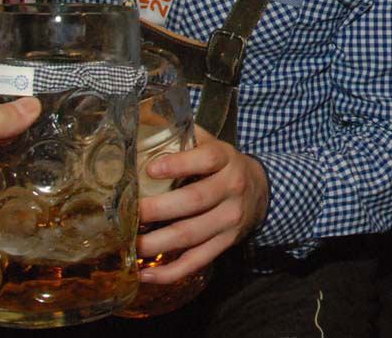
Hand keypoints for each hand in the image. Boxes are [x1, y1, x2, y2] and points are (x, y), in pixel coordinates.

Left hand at [136, 126, 268, 283]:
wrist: (260, 191)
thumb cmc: (222, 166)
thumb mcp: (211, 145)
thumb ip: (182, 136)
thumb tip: (139, 118)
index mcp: (225, 160)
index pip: (207, 159)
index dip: (179, 164)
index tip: (151, 169)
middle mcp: (231, 189)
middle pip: (195, 201)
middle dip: (159, 209)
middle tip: (131, 213)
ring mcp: (229, 219)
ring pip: (193, 234)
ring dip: (158, 242)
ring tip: (131, 244)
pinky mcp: (225, 243)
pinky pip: (197, 261)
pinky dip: (171, 272)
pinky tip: (146, 273)